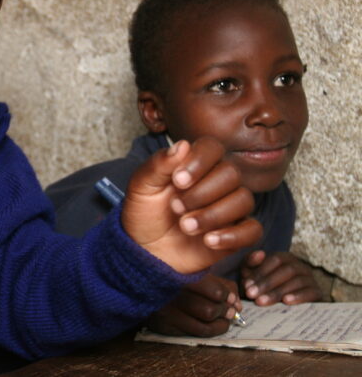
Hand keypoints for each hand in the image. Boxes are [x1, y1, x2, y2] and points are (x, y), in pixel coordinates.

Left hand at [121, 137, 261, 273]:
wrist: (146, 249)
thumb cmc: (145, 212)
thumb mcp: (142, 187)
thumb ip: (159, 164)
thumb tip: (182, 145)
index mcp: (196, 163)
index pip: (212, 148)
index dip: (199, 162)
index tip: (178, 181)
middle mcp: (218, 181)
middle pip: (231, 174)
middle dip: (202, 193)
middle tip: (176, 207)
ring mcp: (230, 206)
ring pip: (243, 200)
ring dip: (213, 215)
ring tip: (185, 226)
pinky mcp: (237, 233)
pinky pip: (253, 230)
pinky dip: (233, 236)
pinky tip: (208, 241)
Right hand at [147, 274, 240, 336]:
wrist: (137, 284)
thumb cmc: (171, 276)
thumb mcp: (194, 272)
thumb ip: (219, 284)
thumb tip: (237, 303)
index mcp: (181, 275)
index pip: (215, 292)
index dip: (228, 296)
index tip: (231, 297)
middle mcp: (172, 294)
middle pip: (211, 310)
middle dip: (225, 311)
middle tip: (229, 310)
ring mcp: (167, 311)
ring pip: (205, 324)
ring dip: (221, 323)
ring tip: (224, 318)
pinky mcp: (164, 325)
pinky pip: (194, 332)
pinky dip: (211, 330)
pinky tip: (214, 325)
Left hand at [242, 250, 321, 305]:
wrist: (280, 306)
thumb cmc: (262, 286)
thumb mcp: (252, 274)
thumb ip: (251, 263)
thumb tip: (260, 253)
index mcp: (285, 258)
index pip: (275, 260)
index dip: (260, 272)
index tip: (247, 285)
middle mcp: (300, 266)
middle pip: (286, 270)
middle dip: (266, 283)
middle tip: (251, 295)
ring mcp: (310, 279)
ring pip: (296, 281)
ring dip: (277, 292)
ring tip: (262, 301)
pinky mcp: (317, 292)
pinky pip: (310, 292)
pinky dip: (298, 296)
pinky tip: (286, 301)